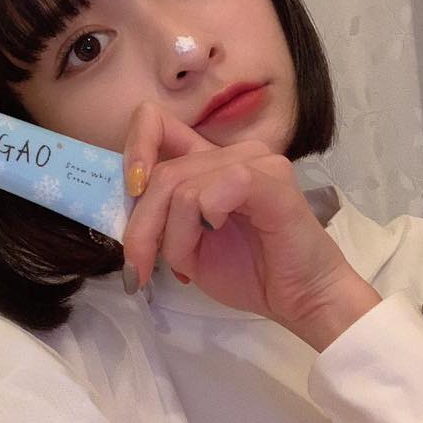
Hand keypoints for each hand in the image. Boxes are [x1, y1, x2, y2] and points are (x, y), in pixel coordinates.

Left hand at [121, 102, 380, 350]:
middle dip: (141, 226)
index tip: (128, 195)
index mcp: (209, 161)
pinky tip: (215, 238)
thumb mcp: (185, 244)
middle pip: (160, 172)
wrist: (300, 299)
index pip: (156, 123)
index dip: (133, 150)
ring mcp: (254, 161)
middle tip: (139, 268)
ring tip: (188, 265)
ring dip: (173, 237)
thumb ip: (159, 217)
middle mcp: (231, 152)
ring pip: (180, 187)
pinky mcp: (270, 179)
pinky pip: (212, 192)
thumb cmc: (249, 272)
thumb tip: (121, 213)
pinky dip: (199, 226)